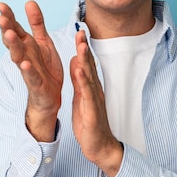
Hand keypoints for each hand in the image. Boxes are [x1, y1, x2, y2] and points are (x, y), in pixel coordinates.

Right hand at [0, 1, 62, 141]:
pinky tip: (24, 63)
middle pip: (13, 41)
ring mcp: (28, 69)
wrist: (50, 96)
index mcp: (26, 44)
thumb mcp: (43, 41)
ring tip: (8, 35)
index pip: (14, 28)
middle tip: (0, 18)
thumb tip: (29, 1)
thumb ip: (36, 23)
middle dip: (6, 29)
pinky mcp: (36, 83)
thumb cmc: (44, 67)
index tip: (0, 5)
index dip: (8, 17)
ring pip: (18, 56)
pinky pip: (31, 75)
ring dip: (13, 46)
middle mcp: (24, 55)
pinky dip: (27, 69)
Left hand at [70, 30, 122, 176]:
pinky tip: (79, 70)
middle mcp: (94, 90)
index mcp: (90, 87)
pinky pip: (87, 95)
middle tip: (80, 29)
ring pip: (89, 77)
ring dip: (86, 60)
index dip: (82, 47)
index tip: (78, 31)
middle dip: (84, 47)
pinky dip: (83, 81)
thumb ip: (79, 80)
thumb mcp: (81, 98)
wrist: (100, 147)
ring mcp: (94, 100)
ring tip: (81, 44)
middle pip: (89, 65)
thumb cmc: (90, 124)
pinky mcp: (92, 112)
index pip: (86, 63)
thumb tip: (76, 61)